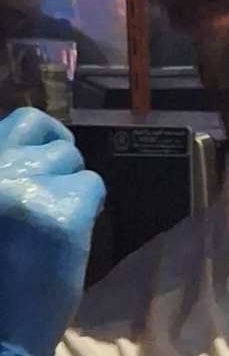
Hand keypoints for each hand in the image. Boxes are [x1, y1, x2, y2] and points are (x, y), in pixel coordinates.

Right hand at [0, 109, 104, 355]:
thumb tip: (29, 151)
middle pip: (41, 129)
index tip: (43, 157)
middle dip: (56, 157)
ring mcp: (24, 186)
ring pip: (71, 158)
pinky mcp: (60, 212)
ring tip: (54, 220)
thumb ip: (3, 179)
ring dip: (70, 185)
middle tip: (54, 191)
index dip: (36, 138)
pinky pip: (91, 185)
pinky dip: (87, 205)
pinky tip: (69, 232)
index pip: (15, 123)